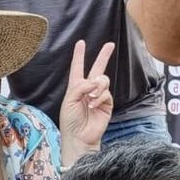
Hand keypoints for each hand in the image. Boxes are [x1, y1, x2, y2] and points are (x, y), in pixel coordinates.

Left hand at [59, 40, 113, 164]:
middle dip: (104, 56)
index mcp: (76, 86)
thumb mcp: (69, 100)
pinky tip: (94, 105)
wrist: (80, 137)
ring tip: (91, 97)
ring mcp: (99, 96)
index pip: (78, 67)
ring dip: (97, 87)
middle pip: (97, 68)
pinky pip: (106, 93)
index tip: (80, 42)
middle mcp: (88, 89)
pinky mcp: (107, 104)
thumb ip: (80, 87)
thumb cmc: (70, 120)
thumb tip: (95, 81)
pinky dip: (100, 97)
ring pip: (103, 80)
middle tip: (110, 45)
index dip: (79, 55)